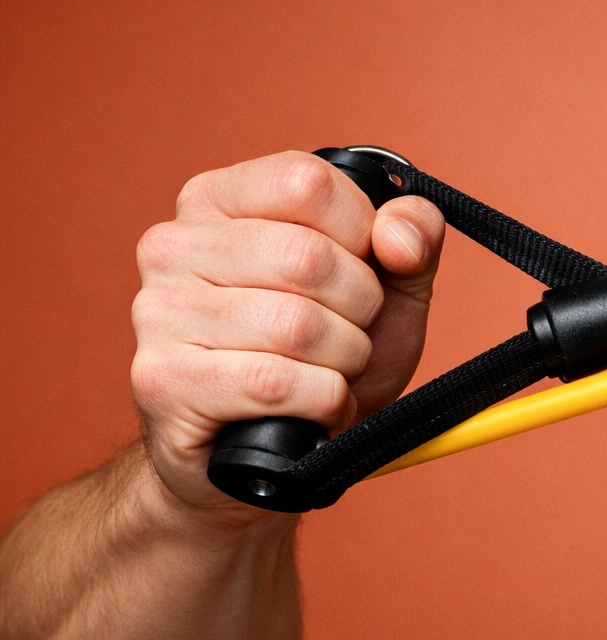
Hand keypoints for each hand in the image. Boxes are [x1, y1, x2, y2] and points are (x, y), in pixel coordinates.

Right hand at [132, 151, 445, 515]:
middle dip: (358, 310)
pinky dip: (321, 403)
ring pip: (297, 325)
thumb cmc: (323, 360)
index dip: (362, 234)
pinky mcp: (162, 378)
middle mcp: (175, 245)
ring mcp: (160, 311)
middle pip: (309, 257)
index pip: (309, 182)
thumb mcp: (388, 291)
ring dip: (341, 363)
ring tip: (324, 374)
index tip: (362, 268)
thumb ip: (413, 238)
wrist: (269, 456)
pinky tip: (308, 408)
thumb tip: (400, 235)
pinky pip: (277, 384)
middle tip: (345, 336)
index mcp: (219, 200)